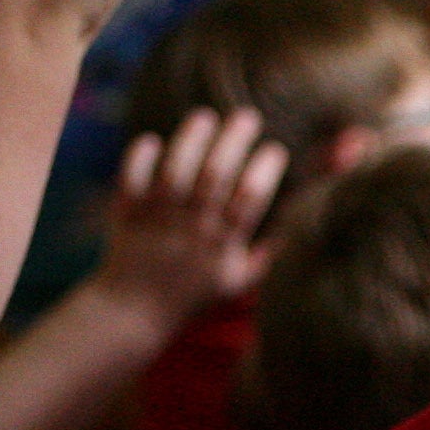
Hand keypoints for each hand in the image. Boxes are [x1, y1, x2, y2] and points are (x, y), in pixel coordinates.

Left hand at [96, 107, 285, 326]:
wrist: (133, 313)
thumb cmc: (193, 296)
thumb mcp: (239, 282)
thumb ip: (267, 253)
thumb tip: (301, 222)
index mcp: (223, 242)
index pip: (249, 198)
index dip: (264, 169)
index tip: (275, 149)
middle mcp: (191, 227)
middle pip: (214, 176)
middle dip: (232, 141)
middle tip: (247, 115)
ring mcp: (157, 220)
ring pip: (174, 172)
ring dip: (189, 141)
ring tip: (205, 116)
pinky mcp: (127, 217)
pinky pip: (130, 183)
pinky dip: (137, 160)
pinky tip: (150, 140)